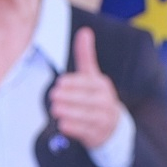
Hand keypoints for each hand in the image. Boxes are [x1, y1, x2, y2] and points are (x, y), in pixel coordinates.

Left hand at [52, 27, 122, 148]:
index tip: (60, 82)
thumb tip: (84, 31)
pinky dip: (74, 130)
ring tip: (55, 110)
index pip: (90, 84)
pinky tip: (62, 126)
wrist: (112, 125)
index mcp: (102, 86)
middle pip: (88, 100)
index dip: (75, 83)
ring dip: (70, 113)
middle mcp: (105, 103)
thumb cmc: (96, 96)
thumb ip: (86, 56)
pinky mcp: (97, 135)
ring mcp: (103, 120)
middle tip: (53, 95)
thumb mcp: (93, 76)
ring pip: (86, 116)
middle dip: (70, 98)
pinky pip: (86, 132)